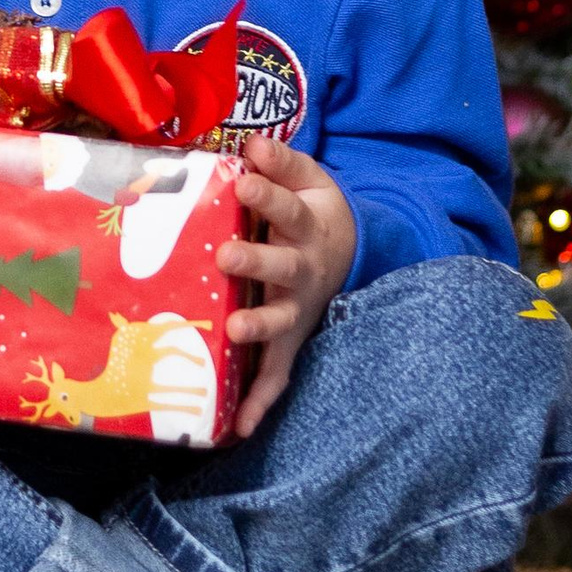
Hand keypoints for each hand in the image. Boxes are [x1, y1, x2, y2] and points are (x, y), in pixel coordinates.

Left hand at [219, 130, 354, 438]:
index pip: (286, 207)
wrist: (347, 251)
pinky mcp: (290, 339)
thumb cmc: (311, 210)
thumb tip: (253, 142)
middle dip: (255, 260)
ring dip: (258, 326)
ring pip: (279, 321)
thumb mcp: (309, 179)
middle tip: (225, 254)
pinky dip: (261, 402)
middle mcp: (304, 270)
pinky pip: (277, 374)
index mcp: (306, 225)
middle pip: (282, 265)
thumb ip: (282, 163)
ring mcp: (297, 308)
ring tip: (233, 329)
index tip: (241, 182)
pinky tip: (238, 428)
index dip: (266, 195)